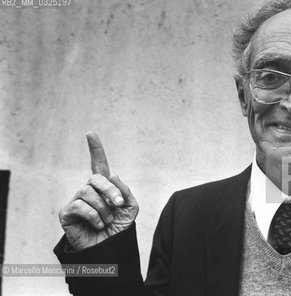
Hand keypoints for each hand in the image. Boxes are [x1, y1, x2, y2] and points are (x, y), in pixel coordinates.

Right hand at [58, 132, 138, 250]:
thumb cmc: (118, 228)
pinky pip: (81, 205)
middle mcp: (89, 190)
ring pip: (89, 192)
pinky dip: (94, 216)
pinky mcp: (67, 212)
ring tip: (106, 221)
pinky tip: (97, 224)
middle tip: (119, 204)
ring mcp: (77, 199)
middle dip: (111, 190)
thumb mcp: (130, 207)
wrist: (109, 249)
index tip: (90, 133)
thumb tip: (111, 176)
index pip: (99, 164)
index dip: (95, 149)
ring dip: (104, 208)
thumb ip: (125, 190)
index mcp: (104, 186)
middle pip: (97, 177)